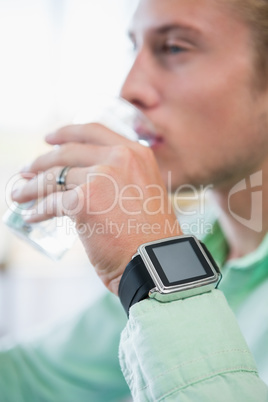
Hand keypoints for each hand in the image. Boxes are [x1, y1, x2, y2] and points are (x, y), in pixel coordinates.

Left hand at [12, 123, 181, 294]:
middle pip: (68, 152)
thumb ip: (120, 176)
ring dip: (32, 187)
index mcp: (135, 153)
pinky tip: (31, 216)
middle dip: (41, 161)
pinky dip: (38, 211)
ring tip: (19, 195)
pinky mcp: (83, 201)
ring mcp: (101, 177)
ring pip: (55, 177)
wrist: (155, 260)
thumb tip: (82, 176)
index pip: (93, 131)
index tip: (50, 139)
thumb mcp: (142, 191)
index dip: (66, 132)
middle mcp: (120, 158)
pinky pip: (51, 203)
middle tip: (27, 170)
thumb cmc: (149, 234)